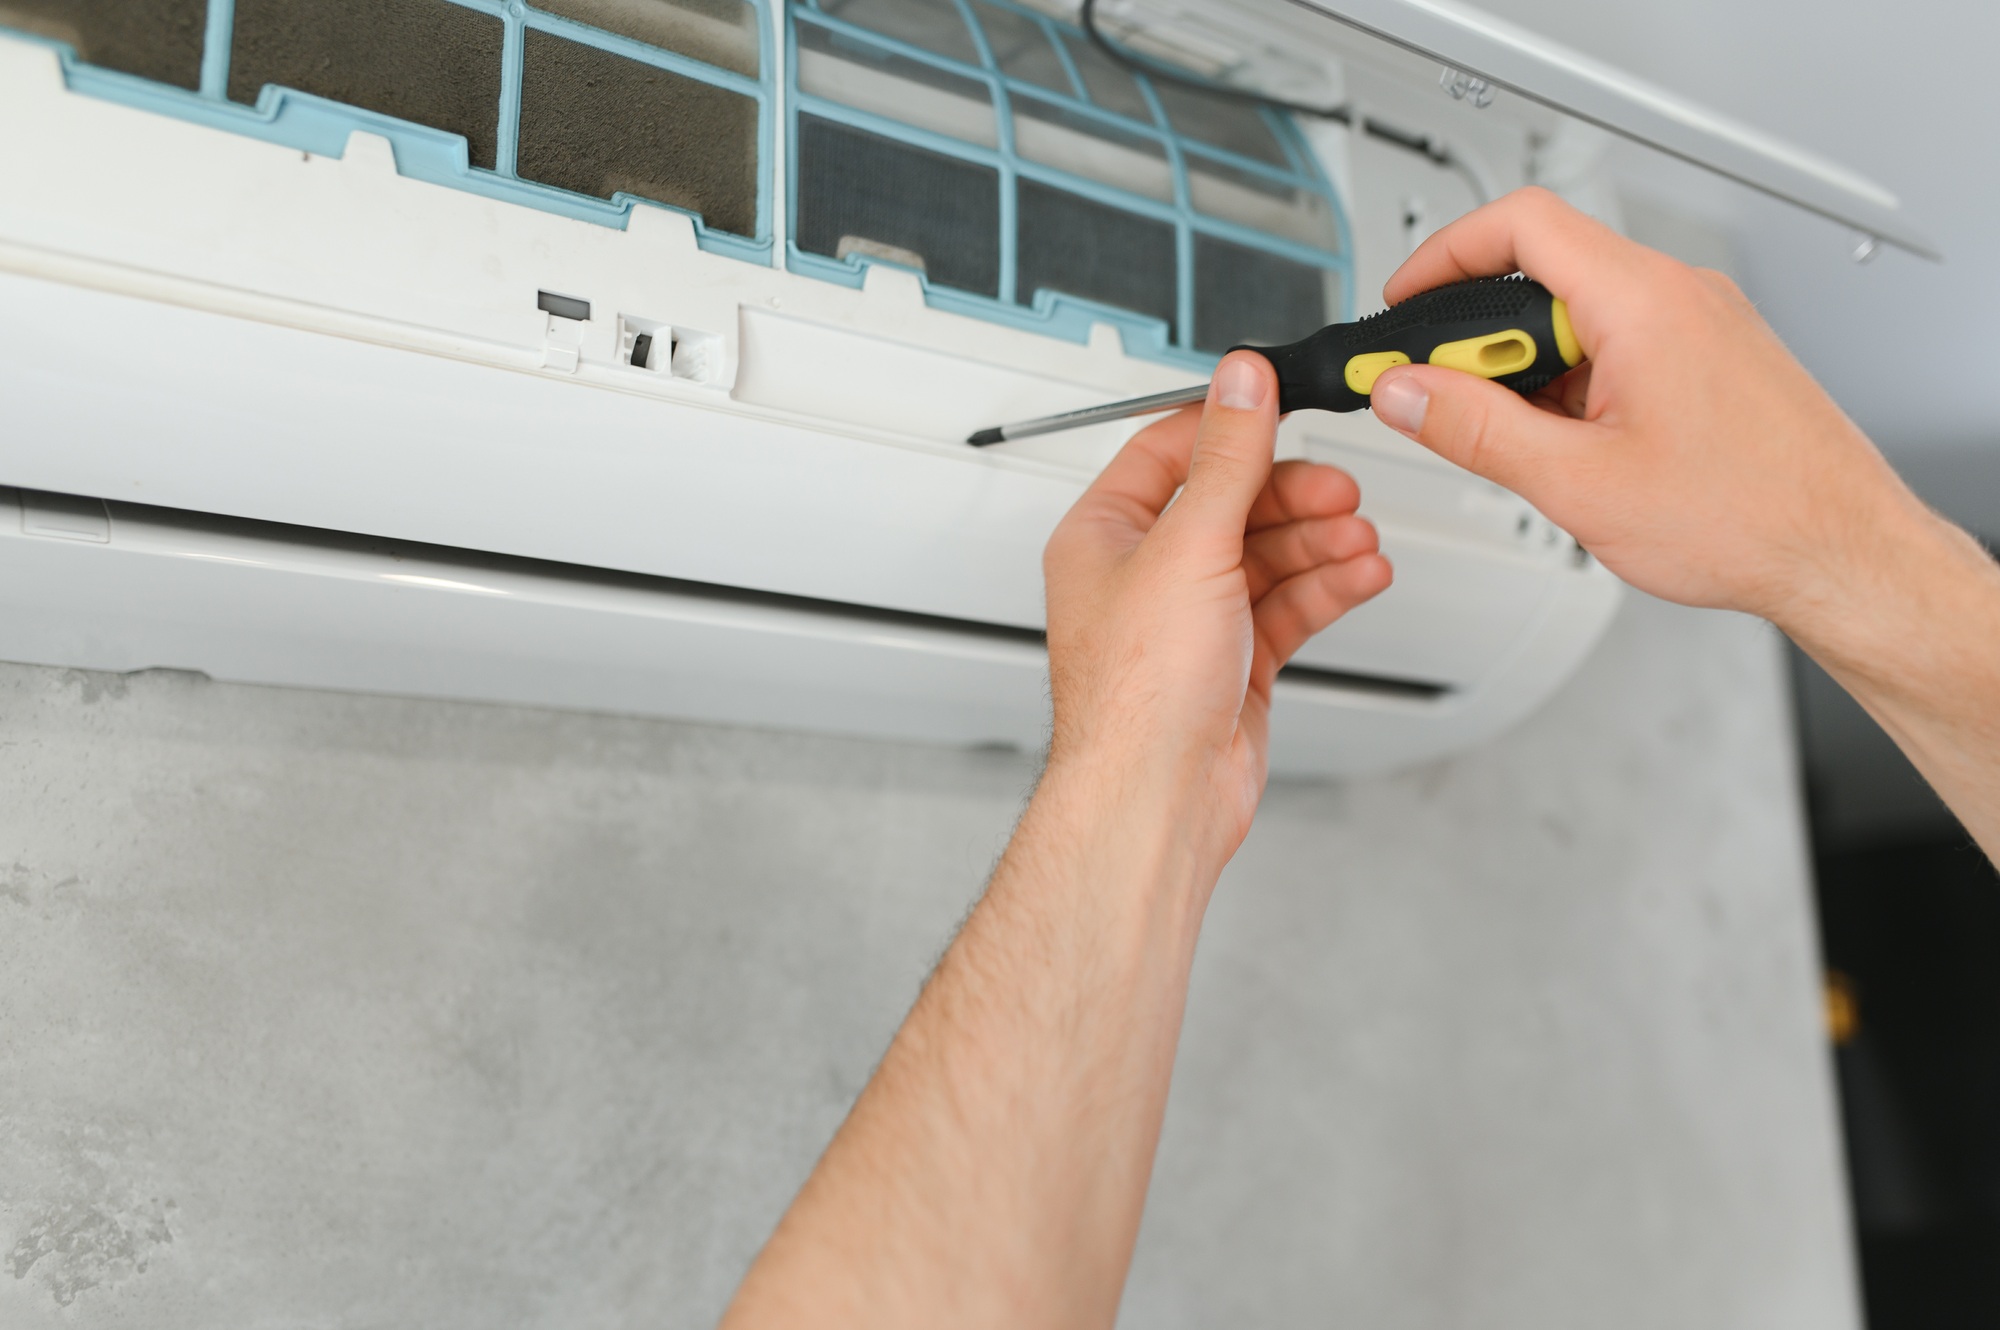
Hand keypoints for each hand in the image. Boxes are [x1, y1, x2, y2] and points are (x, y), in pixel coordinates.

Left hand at [1041, 351, 1392, 857]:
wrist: (1159, 798)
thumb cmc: (1137, 696)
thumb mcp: (1190, 547)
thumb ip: (1227, 458)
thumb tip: (1242, 381)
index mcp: (1103, 535)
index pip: (1168, 451)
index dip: (1230, 425)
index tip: (1284, 404)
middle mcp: (1142, 574)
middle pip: (1230, 503)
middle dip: (1292, 495)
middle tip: (1341, 491)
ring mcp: (1189, 621)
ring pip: (1265, 556)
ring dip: (1317, 542)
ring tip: (1359, 537)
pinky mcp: (1231, 662)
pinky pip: (1286, 606)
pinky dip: (1326, 588)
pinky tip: (1362, 575)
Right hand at [1367, 187, 1930, 638]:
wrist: (1844, 553)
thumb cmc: (1751, 518)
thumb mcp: (1577, 482)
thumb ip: (1472, 429)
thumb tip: (1404, 391)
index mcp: (1644, 301)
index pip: (1519, 224)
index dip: (1442, 255)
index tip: (1403, 305)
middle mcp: (1679, 295)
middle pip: (1543, 275)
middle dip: (1481, 339)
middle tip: (1445, 402)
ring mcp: (1700, 323)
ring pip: (1579, 317)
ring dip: (1530, 371)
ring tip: (1528, 449)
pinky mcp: (1711, 356)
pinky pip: (1618, 345)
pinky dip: (1575, 386)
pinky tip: (1575, 452)